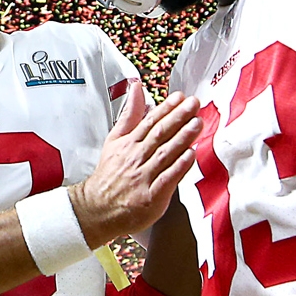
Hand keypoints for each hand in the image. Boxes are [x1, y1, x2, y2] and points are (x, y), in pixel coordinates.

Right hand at [72, 89, 201, 245]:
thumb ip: (129, 114)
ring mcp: (143, 178)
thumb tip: (136, 88)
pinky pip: (166, 179)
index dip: (166, 108)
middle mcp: (136, 158)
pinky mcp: (151, 197)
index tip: (180, 97)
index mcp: (128, 144)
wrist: (97, 208)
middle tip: (194, 104)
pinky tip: (190, 154)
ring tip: (197, 123)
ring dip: (182, 137)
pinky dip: (179, 166)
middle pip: (159, 134)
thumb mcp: (115, 140)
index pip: (149, 122)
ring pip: (165, 154)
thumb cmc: (109, 174)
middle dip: (178, 117)